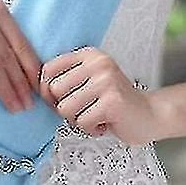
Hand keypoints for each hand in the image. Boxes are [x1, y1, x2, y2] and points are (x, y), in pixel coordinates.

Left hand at [36, 45, 168, 146]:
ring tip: (95, 117)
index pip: (48, 70)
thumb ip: (66, 81)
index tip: (59, 101)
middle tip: (82, 111)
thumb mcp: (89, 83)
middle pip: (54, 91)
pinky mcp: (112, 101)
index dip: (45, 91)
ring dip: (77, 121)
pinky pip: (82, 122)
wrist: (150, 114)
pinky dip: (90, 130)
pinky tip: (104, 124)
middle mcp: (98, 63)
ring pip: (65, 108)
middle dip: (63, 108)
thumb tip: (35, 90)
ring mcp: (106, 81)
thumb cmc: (114, 103)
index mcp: (88, 55)